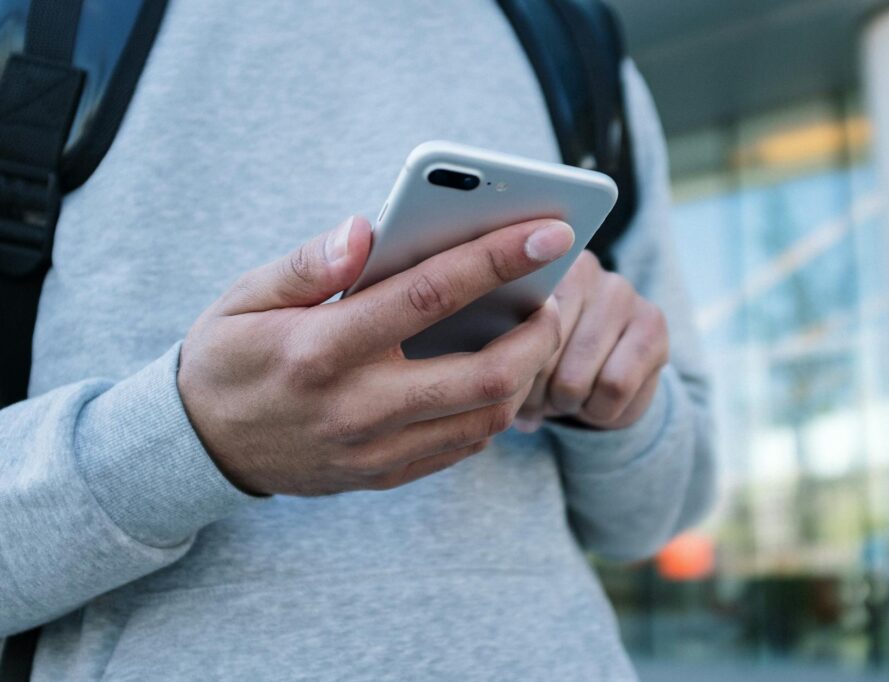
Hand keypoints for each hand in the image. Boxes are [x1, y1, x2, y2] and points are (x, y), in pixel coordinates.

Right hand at [178, 215, 573, 495]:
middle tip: (552, 299)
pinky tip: (490, 375)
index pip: (430, 294)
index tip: (552, 231)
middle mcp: (356, 405)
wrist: (199, 448)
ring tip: (528, 335)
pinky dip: (491, 409)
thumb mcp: (245, 296)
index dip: (499, 258)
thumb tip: (369, 226)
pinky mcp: (381, 476)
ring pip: (485, 419)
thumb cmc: (228, 356)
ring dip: (524, 374)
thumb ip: (309, 262)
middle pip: (483, 375)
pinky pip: (461, 447)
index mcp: (321, 346)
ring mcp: (373, 450)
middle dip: (539, 333)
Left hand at [514, 251, 668, 431]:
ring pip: (574, 378)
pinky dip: (599, 410)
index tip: (511, 385)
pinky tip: (596, 404)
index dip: (509, 369)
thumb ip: (497, 355)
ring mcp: (621, 292)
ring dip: (566, 404)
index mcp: (532, 269)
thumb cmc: (546, 366)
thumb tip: (496, 385)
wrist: (604, 385)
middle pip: (541, 355)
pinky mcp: (653, 324)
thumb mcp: (512, 357)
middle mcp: (582, 268)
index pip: (510, 329)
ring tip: (565, 401)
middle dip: (535, 392)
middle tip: (540, 399)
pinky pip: (614, 386)